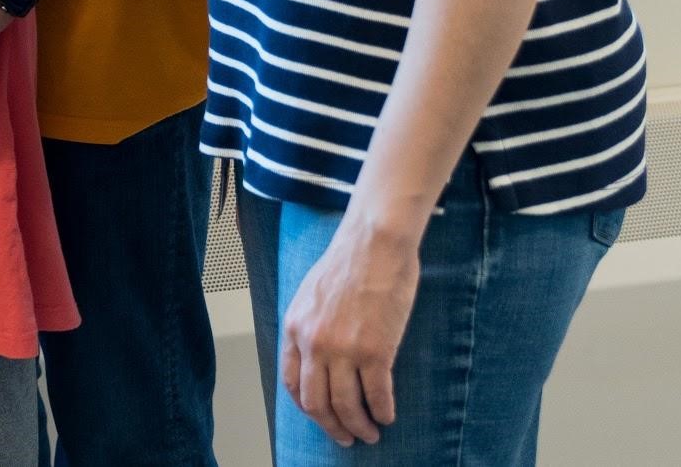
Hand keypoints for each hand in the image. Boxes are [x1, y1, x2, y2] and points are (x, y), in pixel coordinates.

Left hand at [279, 214, 422, 446]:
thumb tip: (319, 356)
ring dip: (359, 426)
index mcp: (295, 327)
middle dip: (332, 426)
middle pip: (316, 402)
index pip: (292, 382)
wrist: (375, 243)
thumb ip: (311, 325)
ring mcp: (343, 349)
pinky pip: (376, 395)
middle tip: (347, 437)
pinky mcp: (375, 350)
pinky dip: (382, 411)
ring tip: (371, 433)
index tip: (321, 416)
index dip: (307, 407)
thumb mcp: (312, 294)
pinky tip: (388, 416)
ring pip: (346, 406)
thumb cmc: (349, 262)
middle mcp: (314, 343)